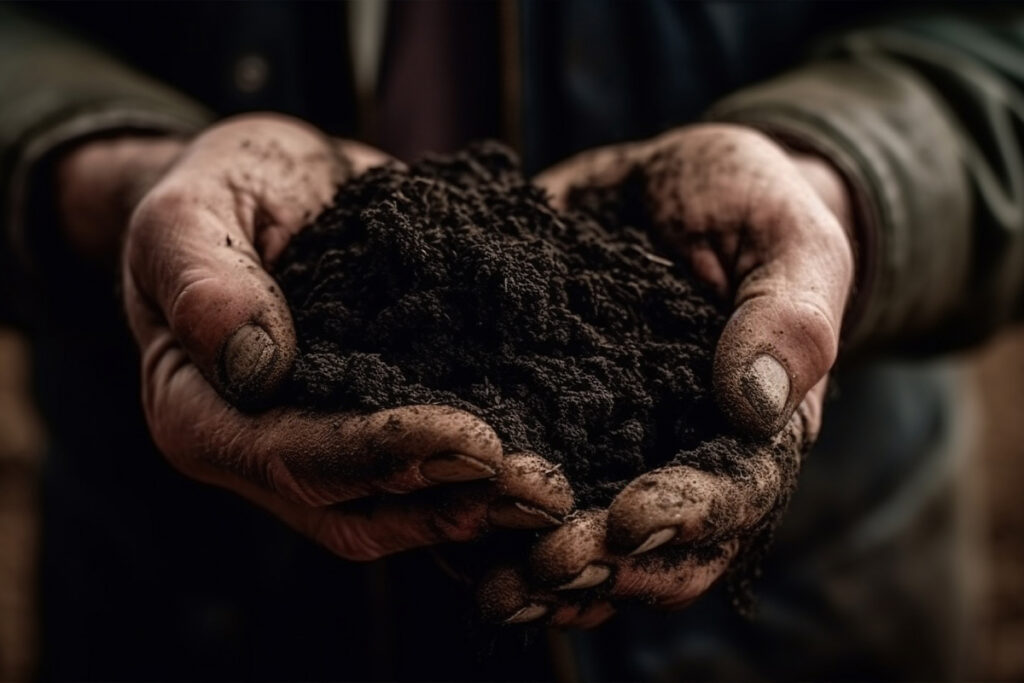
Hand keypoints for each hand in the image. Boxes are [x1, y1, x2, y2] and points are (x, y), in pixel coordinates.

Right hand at [58, 114, 572, 559]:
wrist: (277, 188)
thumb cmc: (224, 193)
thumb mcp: (189, 212)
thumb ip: (203, 278)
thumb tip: (254, 363)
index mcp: (205, 417)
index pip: (294, 459)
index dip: (383, 456)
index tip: (473, 441)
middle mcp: (268, 454)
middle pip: (360, 510)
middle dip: (453, 503)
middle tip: (541, 489)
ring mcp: (330, 450)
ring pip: (407, 508)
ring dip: (485, 507)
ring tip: (559, 488)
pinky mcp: (383, 431)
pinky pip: (437, 473)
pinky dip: (492, 475)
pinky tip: (557, 453)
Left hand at [476, 123, 852, 624]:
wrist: (674, 188)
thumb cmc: (748, 207)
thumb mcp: (788, 238)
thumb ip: (789, 316)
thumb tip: (753, 403)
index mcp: (756, 427)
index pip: (736, 495)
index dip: (688, 518)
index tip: (633, 519)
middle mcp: (682, 455)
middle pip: (657, 546)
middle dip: (603, 566)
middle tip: (546, 568)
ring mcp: (615, 448)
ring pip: (591, 543)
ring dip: (546, 578)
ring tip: (496, 590)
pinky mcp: (552, 423)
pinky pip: (527, 494)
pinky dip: (495, 530)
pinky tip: (455, 548)